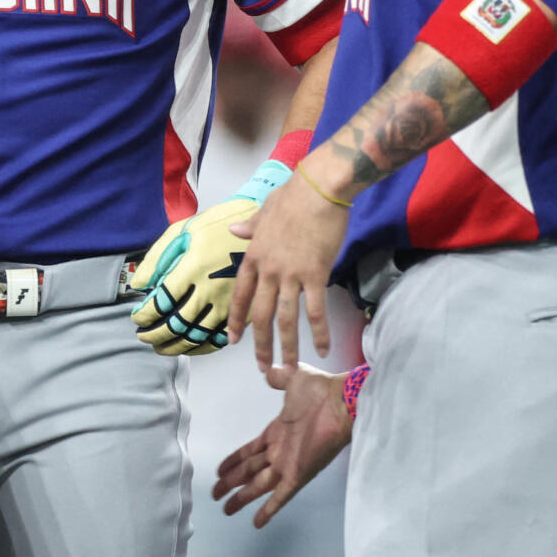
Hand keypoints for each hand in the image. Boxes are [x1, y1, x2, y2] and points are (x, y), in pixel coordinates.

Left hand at [129, 197, 256, 353]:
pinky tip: (190, 347)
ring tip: (161, 346)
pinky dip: (202, 348)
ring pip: (197, 335)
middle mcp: (210, 288)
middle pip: (176, 323)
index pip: (161, 301)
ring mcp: (229, 301)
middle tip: (143, 335)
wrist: (256, 223)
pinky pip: (221, 337)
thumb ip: (157, 258)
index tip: (137, 317)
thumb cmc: (218, 224)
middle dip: (155, 334)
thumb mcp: (182, 231)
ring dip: (175, 345)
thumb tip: (138, 284)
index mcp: (193, 267)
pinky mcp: (244, 308)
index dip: (145, 314)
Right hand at [211, 363, 351, 527]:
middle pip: (249, 472)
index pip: (250, 451)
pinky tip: (256, 522)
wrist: (342, 400)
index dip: (234, 461)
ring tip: (226, 509)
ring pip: (258, 485)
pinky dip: (268, 509)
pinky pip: (280, 495)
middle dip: (232, 483)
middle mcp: (280, 452)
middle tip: (215, 494)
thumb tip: (268, 371)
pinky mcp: (299, 474)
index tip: (219, 470)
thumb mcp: (293, 377)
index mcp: (277, 432)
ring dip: (242, 497)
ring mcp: (289, 465)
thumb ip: (279, 377)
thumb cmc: (320, 389)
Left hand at [226, 161, 348, 370]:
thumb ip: (251, 225)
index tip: (233, 339)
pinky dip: (319, 332)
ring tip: (289, 368)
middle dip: (260, 344)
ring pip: (285, 318)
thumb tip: (235, 230)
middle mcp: (268, 269)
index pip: (241, 294)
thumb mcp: (265, 210)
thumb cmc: (294, 196)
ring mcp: (291, 274)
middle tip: (263, 367)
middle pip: (260, 314)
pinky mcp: (316, 274)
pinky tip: (323, 349)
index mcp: (254, 255)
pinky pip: (315, 310)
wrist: (319, 188)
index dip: (236, 319)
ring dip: (286, 346)